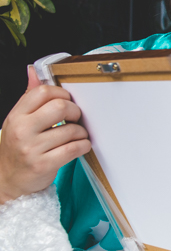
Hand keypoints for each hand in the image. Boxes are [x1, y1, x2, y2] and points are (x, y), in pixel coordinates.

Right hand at [0, 66, 90, 204]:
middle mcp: (21, 129)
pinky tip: (81, 146)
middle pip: (60, 107)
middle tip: (76, 118)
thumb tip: (34, 70)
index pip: (43, 91)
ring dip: (82, 132)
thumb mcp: (18, 120)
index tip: (68, 101)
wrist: (7, 180)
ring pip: (71, 130)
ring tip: (77, 135)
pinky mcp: (43, 164)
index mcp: (16, 115)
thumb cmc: (18, 147)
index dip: (62, 94)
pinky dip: (84, 146)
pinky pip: (73, 148)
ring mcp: (31, 148)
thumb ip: (30, 97)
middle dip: (76, 111)